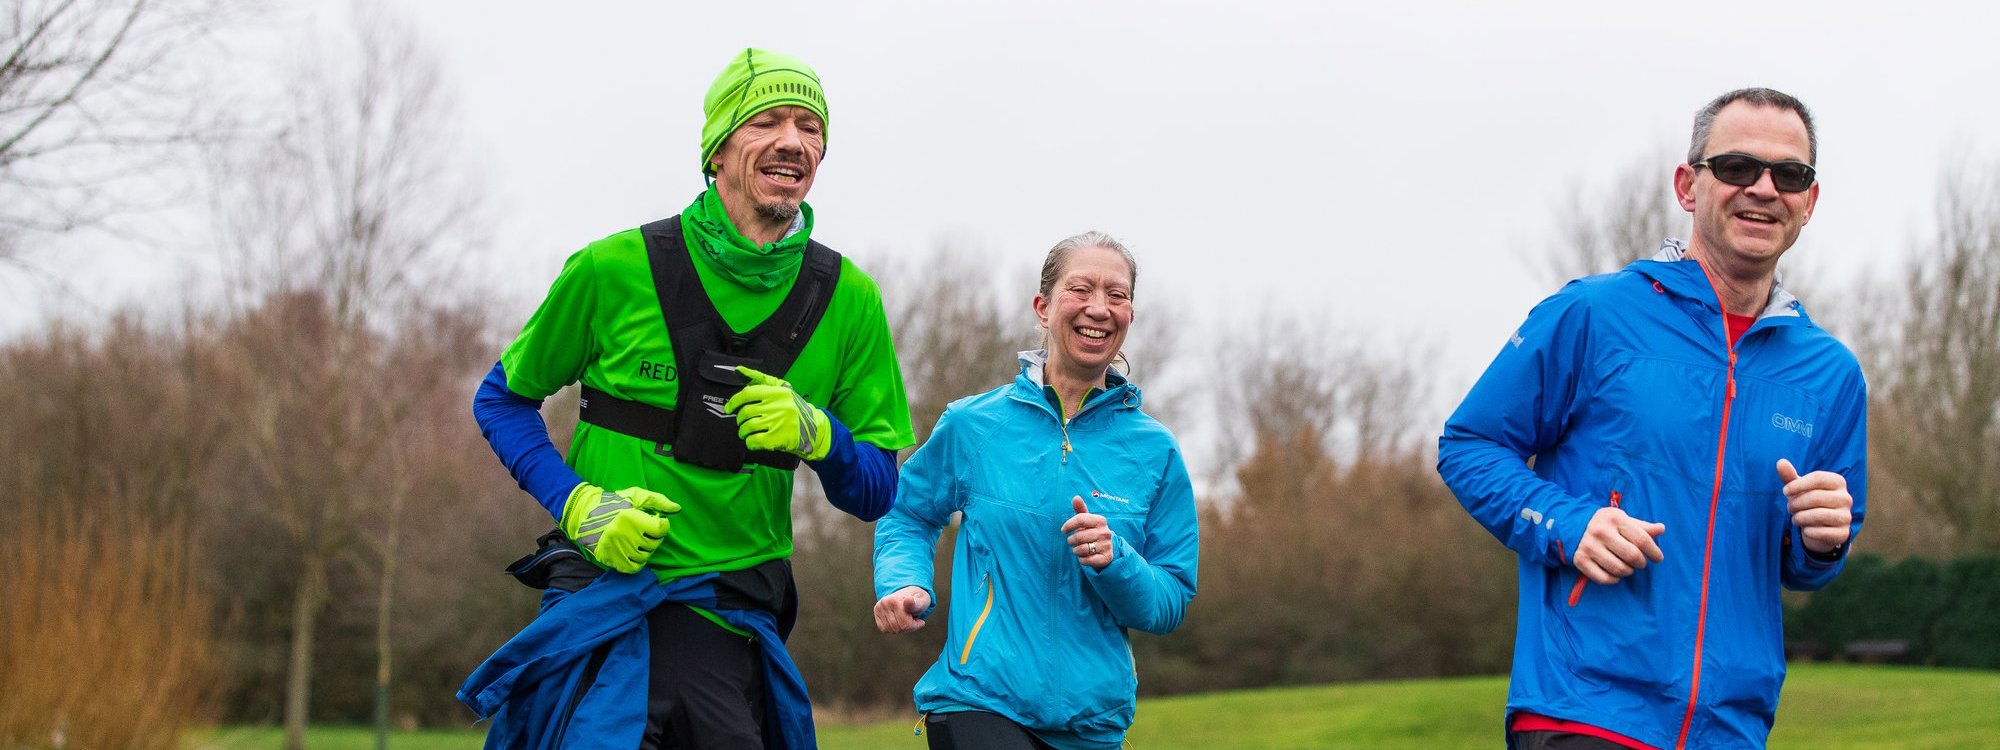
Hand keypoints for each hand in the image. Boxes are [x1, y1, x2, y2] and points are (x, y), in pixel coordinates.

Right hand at [559, 484, 680, 573]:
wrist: (585, 515)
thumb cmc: (614, 503)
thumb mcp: (636, 496)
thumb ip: (658, 500)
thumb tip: (677, 509)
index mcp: (631, 518)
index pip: (661, 528)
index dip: (662, 524)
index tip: (655, 521)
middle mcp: (624, 535)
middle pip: (654, 543)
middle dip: (653, 537)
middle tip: (645, 530)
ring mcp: (616, 549)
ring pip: (645, 556)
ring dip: (646, 549)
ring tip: (638, 540)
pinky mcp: (611, 559)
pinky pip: (633, 567)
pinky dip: (637, 561)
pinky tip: (634, 551)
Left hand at [724, 366, 831, 460]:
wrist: (815, 429)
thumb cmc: (794, 408)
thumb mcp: (781, 388)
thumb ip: (758, 378)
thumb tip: (738, 370)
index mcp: (777, 392)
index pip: (748, 394)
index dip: (734, 401)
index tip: (729, 408)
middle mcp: (778, 406)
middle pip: (746, 412)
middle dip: (740, 419)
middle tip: (742, 422)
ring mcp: (779, 423)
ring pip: (748, 427)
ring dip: (743, 432)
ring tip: (747, 432)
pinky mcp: (778, 439)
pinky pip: (754, 441)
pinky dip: (750, 442)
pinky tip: (754, 440)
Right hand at [873, 586, 931, 633]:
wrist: (909, 593)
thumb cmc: (917, 600)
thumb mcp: (922, 601)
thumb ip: (916, 604)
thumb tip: (908, 601)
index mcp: (895, 600)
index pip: (905, 624)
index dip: (915, 625)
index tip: (921, 622)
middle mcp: (884, 603)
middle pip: (899, 628)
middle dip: (909, 627)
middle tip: (914, 621)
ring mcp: (879, 608)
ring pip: (892, 630)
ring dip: (902, 628)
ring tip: (907, 619)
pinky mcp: (877, 614)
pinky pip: (885, 629)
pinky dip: (893, 629)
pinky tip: (899, 621)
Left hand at [1062, 496, 1113, 570]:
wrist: (1107, 549)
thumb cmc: (1091, 531)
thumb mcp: (1087, 521)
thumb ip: (1080, 509)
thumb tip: (1076, 497)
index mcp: (1100, 520)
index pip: (1080, 519)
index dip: (1068, 525)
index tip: (1063, 530)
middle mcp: (1105, 532)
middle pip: (1079, 536)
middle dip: (1071, 540)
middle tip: (1071, 541)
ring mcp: (1107, 545)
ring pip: (1082, 549)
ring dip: (1076, 550)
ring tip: (1077, 549)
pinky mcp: (1106, 558)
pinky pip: (1087, 560)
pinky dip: (1082, 560)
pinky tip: (1084, 557)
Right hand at [1573, 506, 1664, 584]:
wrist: (1572, 525)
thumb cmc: (1605, 523)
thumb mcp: (1623, 519)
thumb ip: (1642, 526)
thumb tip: (1661, 529)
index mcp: (1614, 519)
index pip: (1642, 539)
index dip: (1654, 552)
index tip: (1658, 558)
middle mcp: (1600, 532)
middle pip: (1632, 555)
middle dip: (1641, 563)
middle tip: (1640, 563)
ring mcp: (1589, 547)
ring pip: (1619, 569)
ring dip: (1628, 571)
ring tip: (1627, 567)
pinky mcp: (1580, 560)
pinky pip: (1603, 578)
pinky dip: (1613, 580)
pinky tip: (1615, 574)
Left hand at [1779, 459, 1852, 553]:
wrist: (1819, 528)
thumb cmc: (1808, 502)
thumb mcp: (1798, 488)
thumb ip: (1789, 476)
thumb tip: (1780, 462)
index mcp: (1838, 482)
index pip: (1818, 478)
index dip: (1798, 484)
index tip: (1785, 491)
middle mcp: (1846, 498)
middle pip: (1816, 497)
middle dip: (1796, 503)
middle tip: (1790, 508)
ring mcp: (1846, 516)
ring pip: (1818, 515)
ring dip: (1800, 518)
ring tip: (1796, 518)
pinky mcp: (1843, 533)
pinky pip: (1821, 532)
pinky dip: (1808, 531)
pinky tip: (1806, 529)